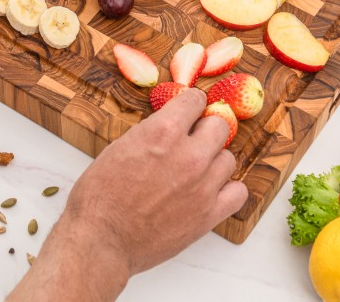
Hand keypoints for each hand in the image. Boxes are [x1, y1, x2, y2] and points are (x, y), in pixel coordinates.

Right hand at [7, 88, 247, 300]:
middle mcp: (189, 154)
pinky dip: (228, 190)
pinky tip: (212, 191)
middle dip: (204, 130)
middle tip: (191, 142)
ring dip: (213, 161)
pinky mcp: (209, 214)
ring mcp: (203, 185)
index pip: (195, 100)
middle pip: (219, 126)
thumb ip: (151, 133)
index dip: (190, 106)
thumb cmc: (100, 196)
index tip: (188, 112)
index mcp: (163, 132)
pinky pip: (238, 193)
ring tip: (196, 171)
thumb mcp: (120, 147)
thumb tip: (169, 126)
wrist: (101, 239)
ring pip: (228, 159)